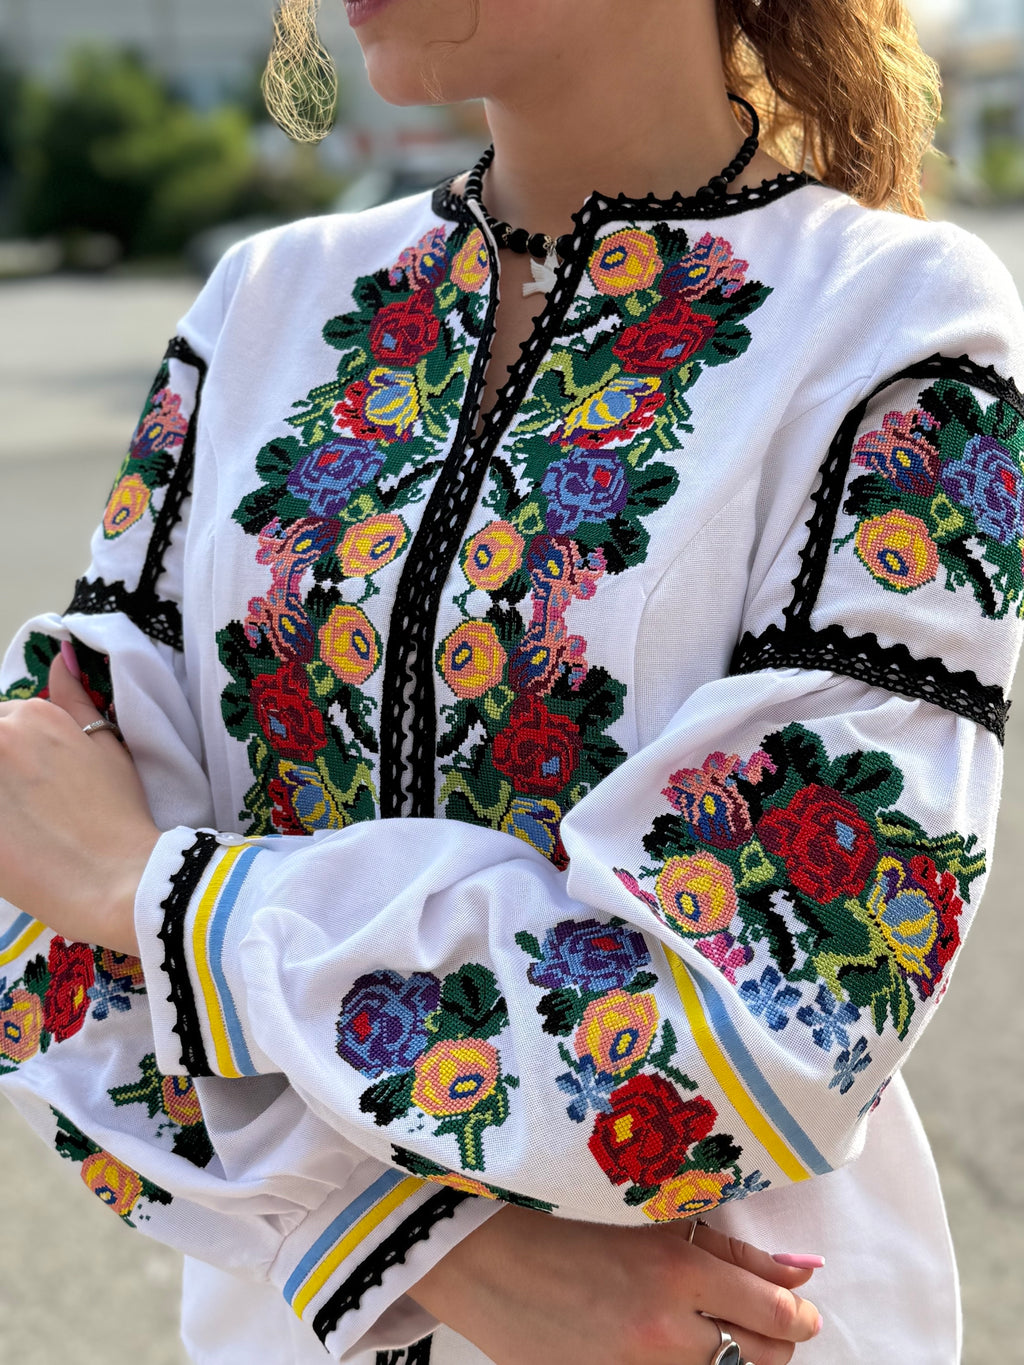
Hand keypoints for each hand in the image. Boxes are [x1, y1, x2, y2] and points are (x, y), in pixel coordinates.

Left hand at [0, 647, 158, 953]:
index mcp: (34, 716)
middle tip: (24, 804)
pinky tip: (11, 837)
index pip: (0, 719)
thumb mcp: (108, 747)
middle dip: (4, 771)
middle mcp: (1, 736)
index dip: (12, 752)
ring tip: (20, 819)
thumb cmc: (118, 815)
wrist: (115, 878)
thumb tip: (60, 659)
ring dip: (1, 795)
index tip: (28, 782)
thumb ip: (75, 699)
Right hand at [408, 1205, 821, 1364]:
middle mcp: (663, 1333)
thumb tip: (799, 1272)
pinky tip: (673, 1348)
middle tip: (763, 1318)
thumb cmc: (560, 1218)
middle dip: (777, 1339)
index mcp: (676, 1273)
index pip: (777, 1313)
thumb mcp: (648, 1218)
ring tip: (716, 1334)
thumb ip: (727, 1250)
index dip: (798, 1311)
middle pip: (765, 1360)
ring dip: (734, 1358)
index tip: (796, 1304)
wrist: (478, 1254)